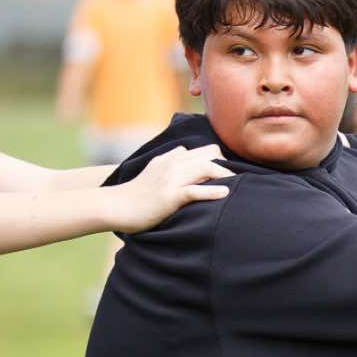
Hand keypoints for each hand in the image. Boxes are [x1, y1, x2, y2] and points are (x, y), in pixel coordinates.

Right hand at [104, 144, 232, 232]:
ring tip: (239, 185)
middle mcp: (172, 164)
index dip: (220, 160)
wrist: (117, 206)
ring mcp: (171, 179)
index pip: (204, 150)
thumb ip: (172, 162)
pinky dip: (212, 191)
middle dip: (227, 165)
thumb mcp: (155, 170)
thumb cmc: (139, 192)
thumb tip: (185, 153)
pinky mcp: (169, 195)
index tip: (231, 172)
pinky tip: (225, 194)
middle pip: (209, 154)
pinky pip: (195, 190)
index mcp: (171, 158)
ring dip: (225, 176)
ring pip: (205, 168)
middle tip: (240, 180)